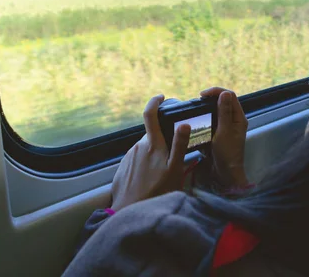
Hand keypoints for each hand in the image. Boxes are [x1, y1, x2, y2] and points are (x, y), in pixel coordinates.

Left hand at [111, 94, 190, 211]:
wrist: (129, 211)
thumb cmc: (156, 193)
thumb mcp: (175, 171)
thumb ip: (180, 146)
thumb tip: (185, 124)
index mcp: (153, 145)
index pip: (150, 115)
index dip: (154, 102)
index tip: (161, 97)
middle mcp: (138, 147)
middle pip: (152, 135)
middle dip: (162, 139)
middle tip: (172, 156)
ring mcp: (129, 156)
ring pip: (145, 148)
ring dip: (154, 154)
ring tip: (162, 174)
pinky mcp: (123, 166)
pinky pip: (137, 159)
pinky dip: (145, 164)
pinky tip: (150, 179)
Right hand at [200, 87, 248, 188]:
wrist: (226, 174)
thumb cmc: (227, 154)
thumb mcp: (224, 131)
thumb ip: (224, 112)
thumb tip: (224, 93)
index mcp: (239, 118)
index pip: (229, 96)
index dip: (216, 92)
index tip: (202, 95)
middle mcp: (234, 120)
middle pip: (223, 102)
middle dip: (210, 99)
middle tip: (197, 102)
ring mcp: (226, 127)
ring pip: (216, 111)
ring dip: (206, 109)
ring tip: (195, 110)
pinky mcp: (219, 134)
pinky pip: (211, 122)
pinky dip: (204, 119)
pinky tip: (197, 121)